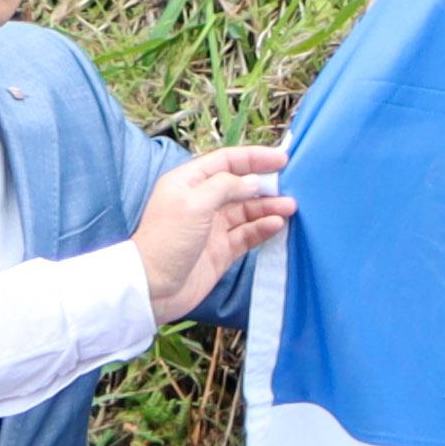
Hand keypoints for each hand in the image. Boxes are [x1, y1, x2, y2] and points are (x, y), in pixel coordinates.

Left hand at [132, 141, 296, 314]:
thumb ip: (226, 186)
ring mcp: (213, 227)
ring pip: (247, 211)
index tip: (282, 159)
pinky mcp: (221, 250)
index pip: (226, 161)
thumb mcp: (195, 203)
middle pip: (239, 186)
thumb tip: (253, 181)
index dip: (254, 158)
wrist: (153, 287)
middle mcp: (202, 201)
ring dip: (268, 207)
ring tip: (291, 207)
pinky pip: (247, 234)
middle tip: (291, 186)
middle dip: (265, 184)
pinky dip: (262, 228)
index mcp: (189, 182)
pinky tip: (277, 225)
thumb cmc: (168, 239)